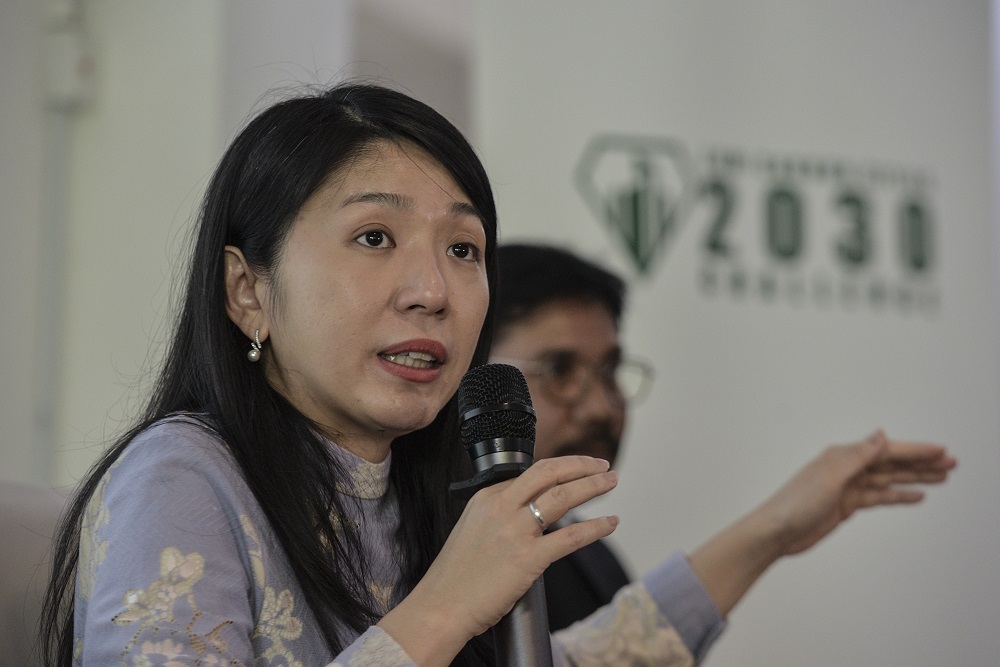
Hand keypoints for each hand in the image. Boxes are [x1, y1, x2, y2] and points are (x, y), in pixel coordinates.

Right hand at [378, 455, 618, 665]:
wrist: (441, 606)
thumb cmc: (456, 575)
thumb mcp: (472, 528)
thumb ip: (498, 515)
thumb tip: (527, 513)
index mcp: (487, 498)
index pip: (531, 473)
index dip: (560, 468)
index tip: (577, 468)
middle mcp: (502, 507)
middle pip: (550, 472)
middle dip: (581, 465)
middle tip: (602, 464)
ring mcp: (516, 532)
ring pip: (564, 497)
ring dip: (593, 485)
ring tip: (610, 481)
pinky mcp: (528, 559)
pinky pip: (571, 537)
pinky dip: (596, 527)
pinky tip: (610, 522)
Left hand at [690, 430, 955, 615]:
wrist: (775, 532)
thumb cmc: (794, 504)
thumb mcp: (830, 478)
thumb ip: (858, 457)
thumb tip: (880, 434)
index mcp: (842, 456)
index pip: (886, 450)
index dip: (915, 450)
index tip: (940, 450)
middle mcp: (846, 468)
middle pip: (891, 463)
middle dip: (921, 462)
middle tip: (950, 462)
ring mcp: (847, 487)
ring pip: (889, 480)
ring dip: (915, 478)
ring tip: (942, 478)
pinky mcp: (846, 505)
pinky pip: (878, 496)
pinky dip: (898, 495)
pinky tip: (916, 495)